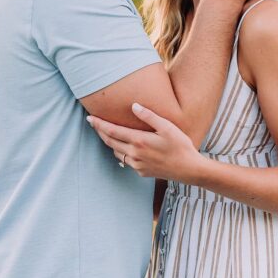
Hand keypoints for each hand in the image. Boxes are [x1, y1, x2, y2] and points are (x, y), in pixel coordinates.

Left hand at [86, 104, 202, 181]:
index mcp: (139, 141)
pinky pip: (126, 160)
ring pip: (117, 152)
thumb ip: (149, 116)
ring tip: (107, 133)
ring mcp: (137, 165)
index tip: (89, 118)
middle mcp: (134, 154)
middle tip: (93, 122)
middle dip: (100, 131)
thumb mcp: (167, 127)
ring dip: (110, 142)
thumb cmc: (180, 145)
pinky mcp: (141, 171)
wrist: (189, 169)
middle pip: (110, 142)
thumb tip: (133, 105)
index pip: (112, 131)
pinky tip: (125, 146)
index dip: (99, 124)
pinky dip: (122, 152)